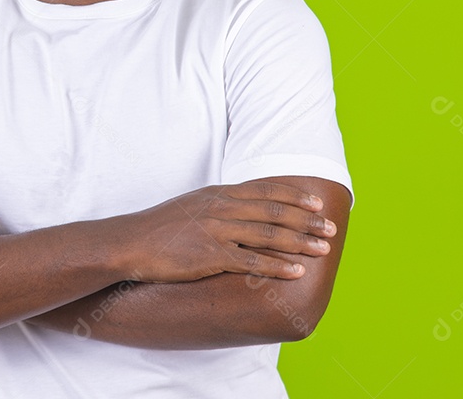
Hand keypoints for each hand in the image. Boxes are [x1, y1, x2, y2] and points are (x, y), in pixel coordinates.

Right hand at [117, 181, 336, 282]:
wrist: (131, 243)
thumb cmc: (160, 227)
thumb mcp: (192, 205)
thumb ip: (219, 205)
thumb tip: (244, 211)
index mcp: (218, 194)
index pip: (265, 191)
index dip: (295, 197)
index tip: (317, 204)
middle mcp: (222, 208)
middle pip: (274, 211)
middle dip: (307, 220)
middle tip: (331, 228)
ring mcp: (217, 231)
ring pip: (269, 234)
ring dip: (300, 241)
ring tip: (323, 249)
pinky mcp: (210, 255)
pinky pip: (252, 261)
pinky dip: (278, 266)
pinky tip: (296, 271)